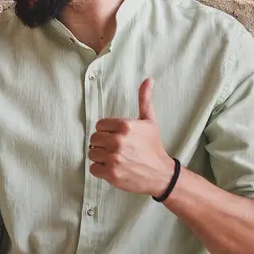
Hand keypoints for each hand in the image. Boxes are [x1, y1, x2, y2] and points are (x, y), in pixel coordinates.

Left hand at [89, 79, 172, 195]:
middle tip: (118, 149)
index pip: (99, 125)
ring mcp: (113, 158)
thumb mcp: (149, 121)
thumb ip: (144, 100)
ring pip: (92, 154)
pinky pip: (93, 168)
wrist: (160, 174)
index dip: (107, 132)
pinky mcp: (110, 173)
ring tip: (117, 159)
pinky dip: (101, 170)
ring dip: (101, 157)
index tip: (118, 137)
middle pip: (94, 139)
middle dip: (103, 144)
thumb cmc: (153, 146)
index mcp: (125, 126)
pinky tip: (115, 168)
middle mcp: (118, 141)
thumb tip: (148, 79)